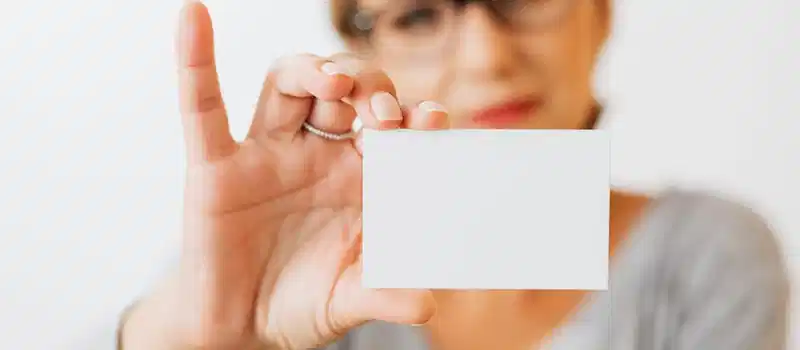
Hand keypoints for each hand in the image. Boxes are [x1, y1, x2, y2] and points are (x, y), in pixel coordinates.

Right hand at [121, 2, 448, 349]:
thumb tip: (427, 304)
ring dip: (314, 69)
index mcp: (360, 178)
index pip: (395, 128)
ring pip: (291, 83)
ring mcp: (268, 154)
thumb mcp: (348, 300)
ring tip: (337, 84)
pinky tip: (194, 18)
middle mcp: (318, 155)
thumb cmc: (301, 304)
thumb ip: (385, 295)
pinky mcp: (217, 166)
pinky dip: (195, 63)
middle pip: (349, 92)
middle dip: (371, 91)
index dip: (414, 116)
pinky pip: (203, 108)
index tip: (431, 121)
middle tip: (382, 119)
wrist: (239, 327)